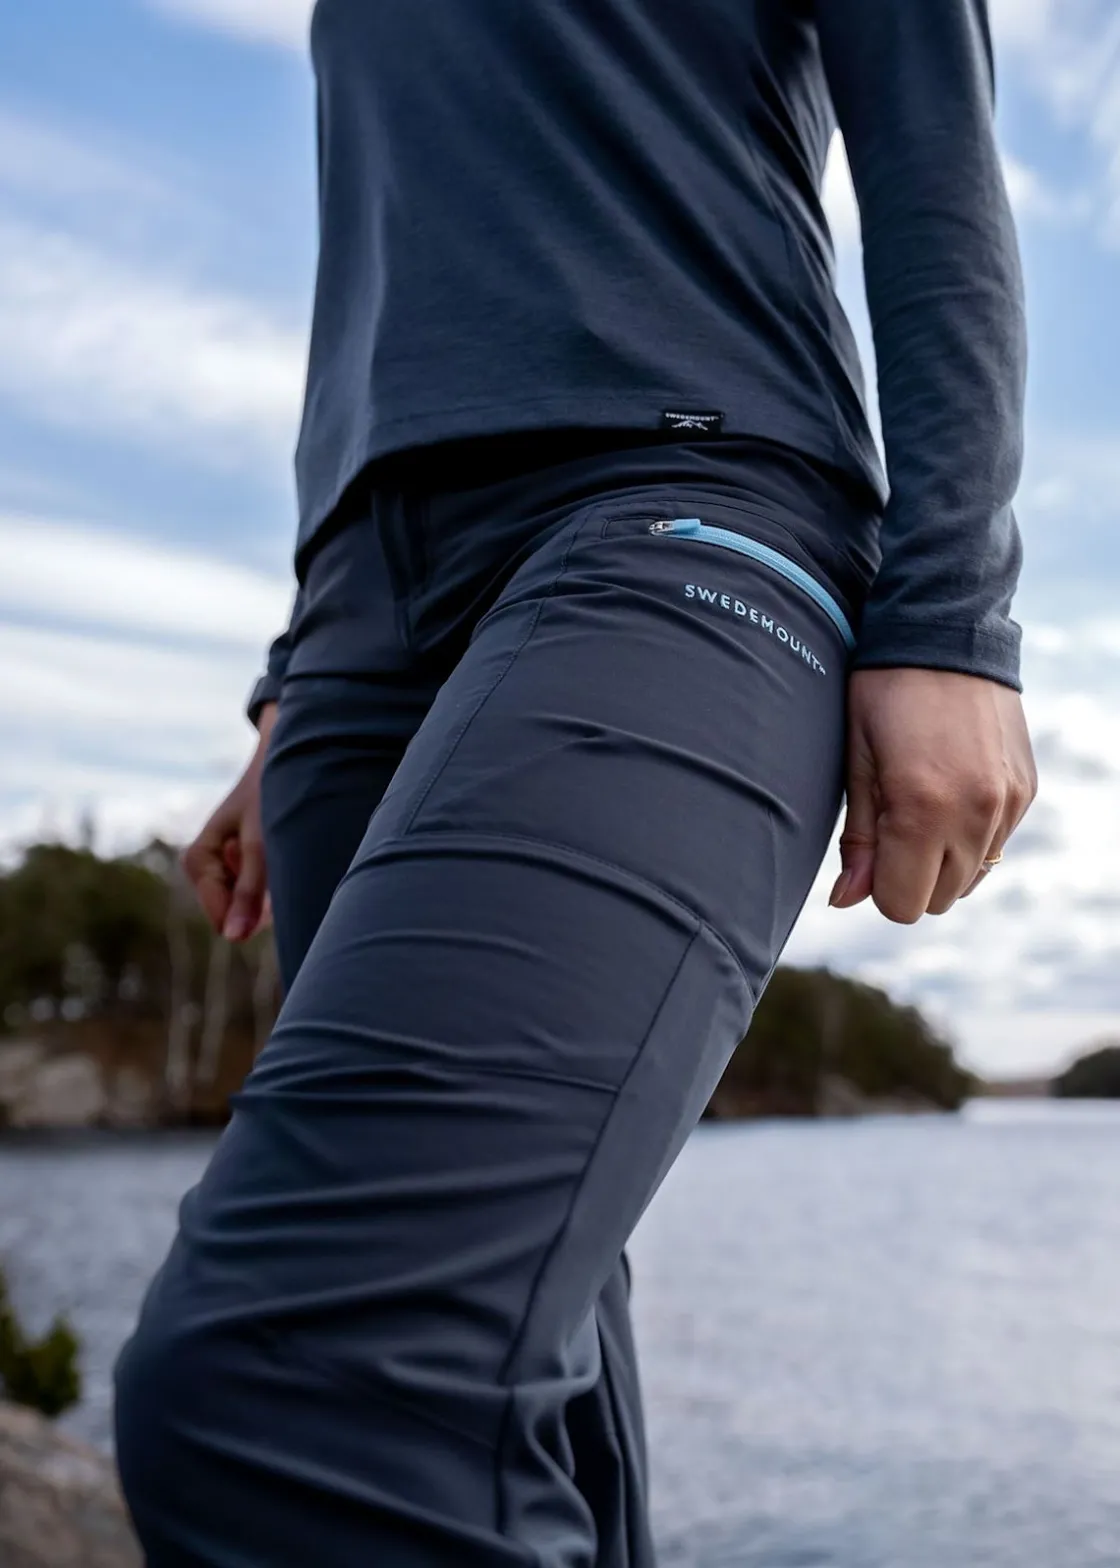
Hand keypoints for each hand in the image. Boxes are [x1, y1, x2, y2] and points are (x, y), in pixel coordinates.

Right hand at [181, 703, 277, 940]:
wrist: (284, 760)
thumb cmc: (268, 796)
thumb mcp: (261, 843)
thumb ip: (250, 891)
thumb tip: (233, 939)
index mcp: (197, 861)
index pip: (223, 917)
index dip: (253, 907)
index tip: (271, 866)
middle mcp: (208, 871)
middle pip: (240, 915)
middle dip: (264, 895)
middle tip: (274, 849)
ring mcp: (228, 872)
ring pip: (256, 909)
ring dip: (275, 886)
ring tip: (276, 843)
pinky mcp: (248, 871)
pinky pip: (267, 895)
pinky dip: (280, 879)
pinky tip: (281, 848)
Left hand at [830, 669, 1036, 923]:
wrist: (946, 631)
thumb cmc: (883, 692)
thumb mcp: (855, 760)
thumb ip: (857, 837)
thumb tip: (847, 899)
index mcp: (923, 809)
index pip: (902, 905)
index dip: (877, 886)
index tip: (868, 848)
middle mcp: (975, 814)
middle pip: (938, 899)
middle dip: (908, 877)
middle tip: (890, 823)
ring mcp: (1008, 803)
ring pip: (970, 878)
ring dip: (941, 861)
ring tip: (919, 806)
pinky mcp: (1025, 790)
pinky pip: (995, 846)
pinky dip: (970, 837)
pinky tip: (949, 792)